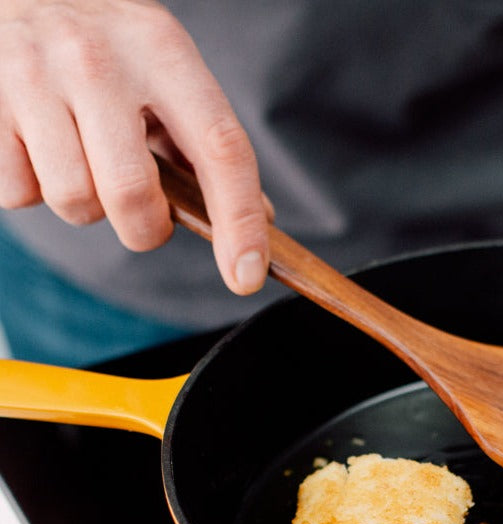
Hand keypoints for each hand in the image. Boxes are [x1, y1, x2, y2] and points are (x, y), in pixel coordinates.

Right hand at [0, 0, 269, 293]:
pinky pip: (18, 193)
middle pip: (132, 195)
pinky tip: (39, 149)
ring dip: (87, 207)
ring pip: (74, 202)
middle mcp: (96, 59)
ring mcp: (32, 75)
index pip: (221, 149)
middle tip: (141, 212)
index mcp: (163, 52)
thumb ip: (208, 145)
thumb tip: (259, 221)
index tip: (245, 276)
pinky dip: (32, 190)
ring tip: (84, 164)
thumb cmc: (112, 48)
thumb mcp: (169, 72)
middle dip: (145, 228)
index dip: (239, 222)